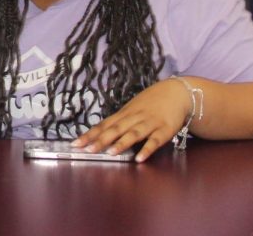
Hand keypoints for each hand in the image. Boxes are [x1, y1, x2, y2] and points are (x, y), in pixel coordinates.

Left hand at [70, 78, 192, 161]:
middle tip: (87, 149)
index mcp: (124, 114)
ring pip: (133, 133)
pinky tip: (139, 158)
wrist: (177, 93)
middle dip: (100, 140)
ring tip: (110, 153)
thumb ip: (119, 122)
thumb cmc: (151, 103)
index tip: (76, 143)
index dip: (90, 134)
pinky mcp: (165, 130)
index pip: (104, 125)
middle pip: (115, 129)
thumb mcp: (132, 109)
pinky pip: (155, 141)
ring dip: (121, 143)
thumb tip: (100, 133)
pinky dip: (147, 149)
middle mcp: (134, 117)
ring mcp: (149, 123)